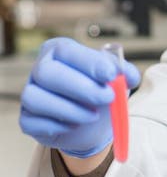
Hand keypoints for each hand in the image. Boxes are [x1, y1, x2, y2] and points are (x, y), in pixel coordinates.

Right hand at [20, 37, 139, 157]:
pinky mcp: (27, 119)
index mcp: (60, 51)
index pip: (67, 50)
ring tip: (93, 116)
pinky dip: (57, 126)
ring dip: (69, 109)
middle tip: (108, 98)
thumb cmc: (101, 92)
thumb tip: (129, 75)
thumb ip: (123, 73)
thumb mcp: (116, 79)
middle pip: (47, 72)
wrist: (93, 123)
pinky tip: (75, 126)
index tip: (111, 74)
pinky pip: (31, 121)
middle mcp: (41, 69)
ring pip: (35, 98)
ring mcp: (30, 93)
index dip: (88, 62)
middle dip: (81, 87)